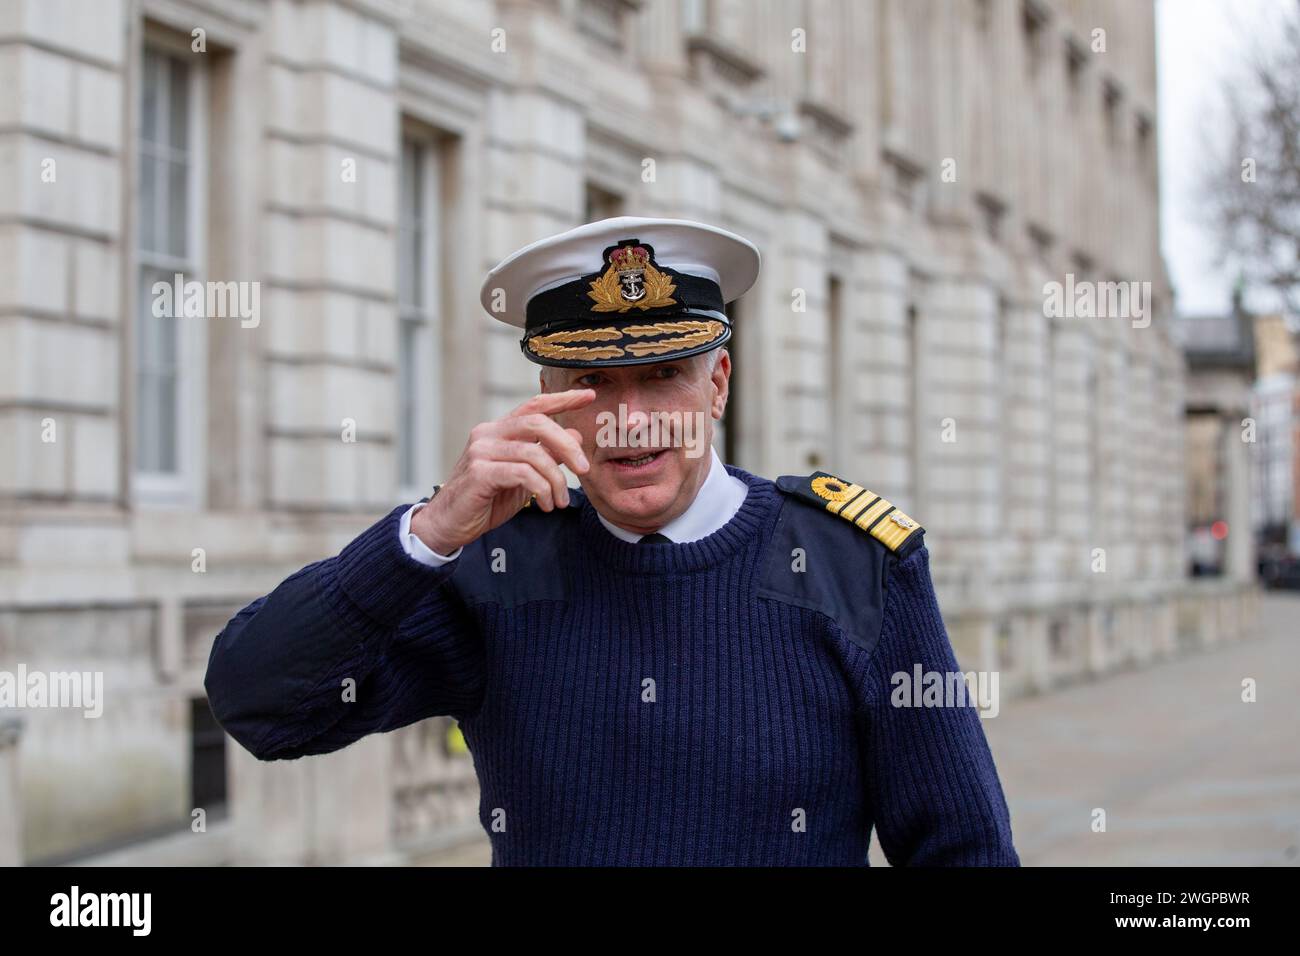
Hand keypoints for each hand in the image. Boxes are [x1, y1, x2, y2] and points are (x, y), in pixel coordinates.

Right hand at [410, 388, 594, 554]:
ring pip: (534, 453)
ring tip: (559, 501)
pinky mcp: (480, 472)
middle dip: (567, 445)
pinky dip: (542, 489)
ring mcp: (481, 451)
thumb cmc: (485, 501)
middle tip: (583, 469)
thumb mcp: (522, 477)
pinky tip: (545, 505)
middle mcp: (488, 434)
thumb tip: (574, 438)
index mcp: (499, 430)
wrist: (448, 525)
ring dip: (556, 480)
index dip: (562, 399)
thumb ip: (545, 456)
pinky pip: (523, 473)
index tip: (588, 396)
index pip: (534, 406)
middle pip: (538, 423)